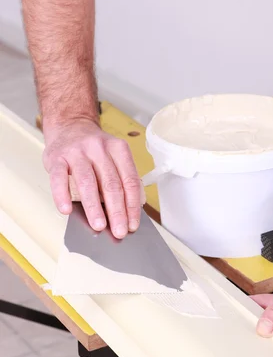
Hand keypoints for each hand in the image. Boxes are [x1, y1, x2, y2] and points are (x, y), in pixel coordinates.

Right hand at [43, 118, 142, 238]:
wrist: (69, 126)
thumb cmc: (94, 150)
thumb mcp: (113, 156)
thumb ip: (121, 178)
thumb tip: (130, 211)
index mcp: (118, 149)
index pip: (129, 180)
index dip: (132, 205)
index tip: (132, 224)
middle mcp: (98, 148)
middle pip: (110, 183)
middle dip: (116, 211)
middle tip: (119, 231)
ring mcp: (76, 152)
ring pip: (87, 182)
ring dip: (94, 207)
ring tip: (99, 225)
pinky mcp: (56, 157)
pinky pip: (59, 178)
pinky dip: (62, 195)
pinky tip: (66, 210)